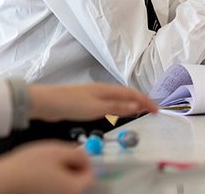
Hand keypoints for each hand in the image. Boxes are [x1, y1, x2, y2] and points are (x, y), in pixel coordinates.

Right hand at [0, 141, 93, 193]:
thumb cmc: (24, 168)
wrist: (3, 180)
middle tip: (58, 158)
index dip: (85, 161)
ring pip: (64, 185)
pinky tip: (38, 174)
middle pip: (77, 182)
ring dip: (59, 174)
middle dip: (71, 168)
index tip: (77, 155)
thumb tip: (86, 156)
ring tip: (44, 166)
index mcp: (73, 188)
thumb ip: (77, 153)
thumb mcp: (56, 150)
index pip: (90, 175)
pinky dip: (50, 182)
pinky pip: (53, 189)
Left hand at [28, 82, 157, 122]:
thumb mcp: (97, 108)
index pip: (132, 95)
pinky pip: (109, 103)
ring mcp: (94, 95)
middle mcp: (102, 90)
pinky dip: (118, 108)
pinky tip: (116, 114)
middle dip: (140, 102)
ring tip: (139, 112)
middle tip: (151, 111)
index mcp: (106, 90)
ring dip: (130, 105)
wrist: (48, 103)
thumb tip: (135, 106)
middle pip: (126, 95)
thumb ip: (116, 108)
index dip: (145, 101)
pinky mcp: (87, 102)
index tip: (157, 110)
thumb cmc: (70, 103)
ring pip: (118, 99)